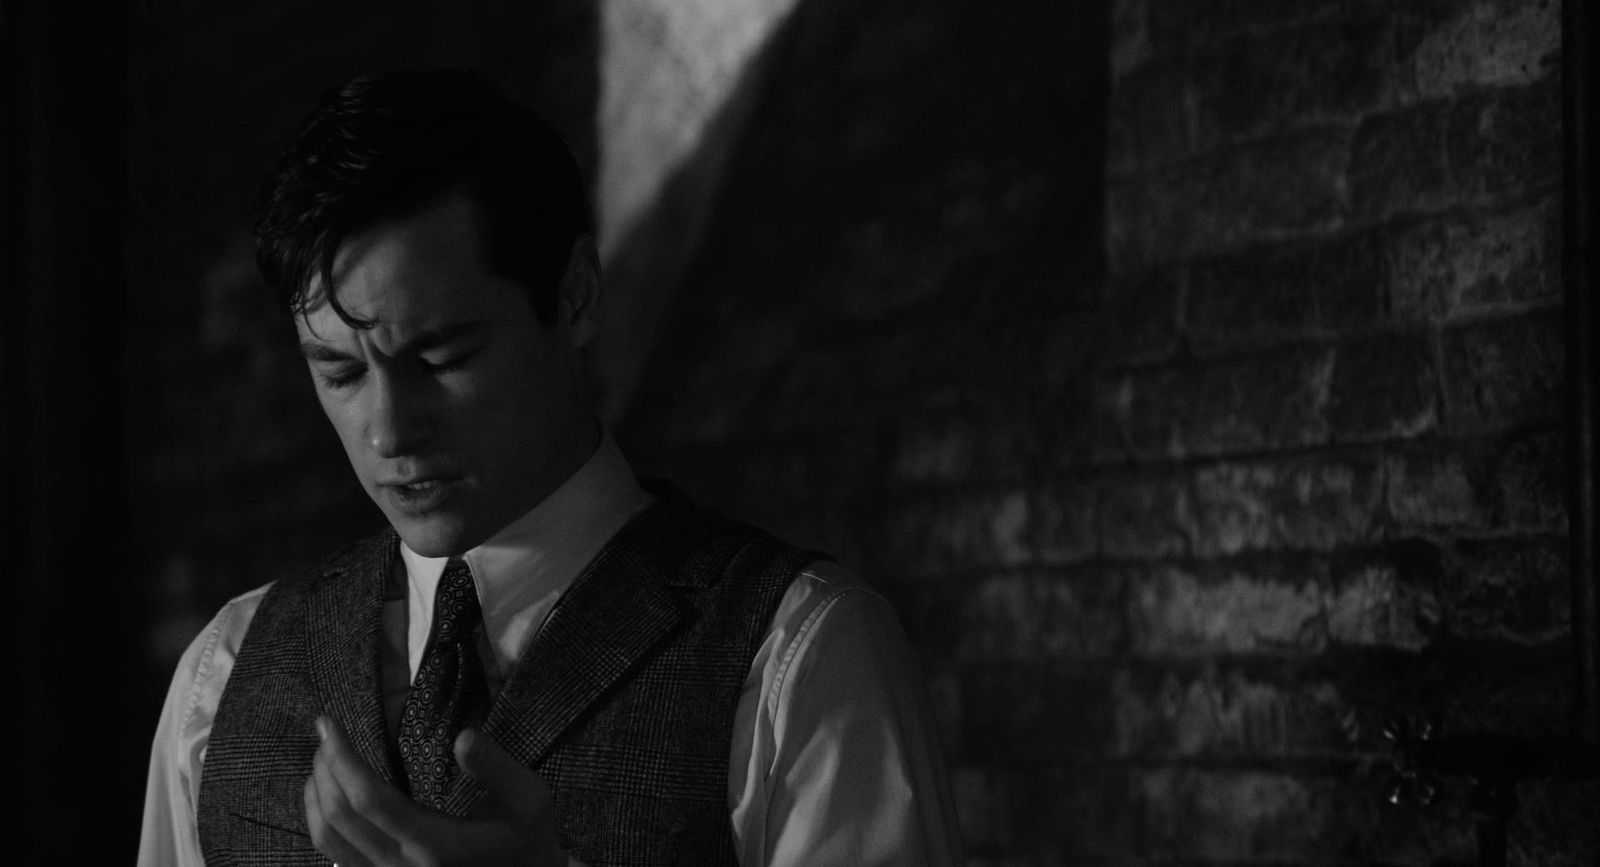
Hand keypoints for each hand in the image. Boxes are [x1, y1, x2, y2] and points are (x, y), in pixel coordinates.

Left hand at [304, 716, 566, 865]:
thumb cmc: (529, 840)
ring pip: (328, 840)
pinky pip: (336, 855)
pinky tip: (327, 796)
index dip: (342, 758)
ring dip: (315, 795)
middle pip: (340, 817)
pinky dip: (322, 821)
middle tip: (326, 733)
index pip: (369, 799)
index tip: (328, 723)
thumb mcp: (531, 800)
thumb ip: (497, 768)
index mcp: (436, 845)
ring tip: (321, 758)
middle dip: (325, 768)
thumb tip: (463, 737)